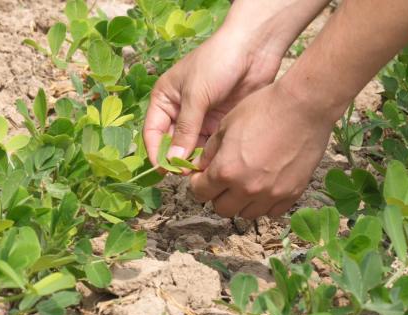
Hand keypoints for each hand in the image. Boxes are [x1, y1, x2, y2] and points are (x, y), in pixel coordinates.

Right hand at [143, 0, 332, 165]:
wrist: (254, 47)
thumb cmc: (218, 63)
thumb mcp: (196, 95)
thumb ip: (185, 129)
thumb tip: (174, 161)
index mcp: (165, 99)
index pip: (153, 132)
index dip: (156, 152)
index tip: (165, 171)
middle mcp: (179, 110)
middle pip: (171, 143)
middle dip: (177, 159)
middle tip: (186, 175)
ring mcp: (200, 117)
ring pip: (191, 147)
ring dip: (194, 160)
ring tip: (201, 172)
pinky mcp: (219, 122)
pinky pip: (209, 145)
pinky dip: (209, 156)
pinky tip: (215, 164)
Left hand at [189, 82, 343, 218]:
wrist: (304, 106)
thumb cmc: (262, 109)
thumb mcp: (226, 125)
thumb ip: (210, 152)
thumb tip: (201, 167)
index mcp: (225, 170)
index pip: (200, 193)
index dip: (198, 184)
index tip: (203, 177)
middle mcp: (246, 188)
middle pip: (222, 209)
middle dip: (217, 195)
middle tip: (223, 180)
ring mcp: (271, 194)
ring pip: (246, 214)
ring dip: (241, 202)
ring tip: (245, 182)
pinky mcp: (292, 194)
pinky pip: (272, 211)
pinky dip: (264, 203)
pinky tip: (265, 185)